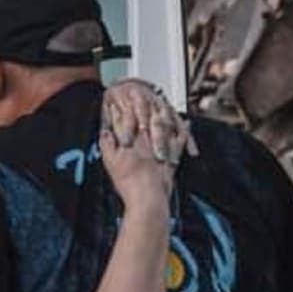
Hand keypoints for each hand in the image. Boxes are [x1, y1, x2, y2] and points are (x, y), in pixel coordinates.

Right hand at [100, 80, 194, 210]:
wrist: (148, 199)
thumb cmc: (129, 183)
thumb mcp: (111, 163)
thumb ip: (108, 145)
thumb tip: (105, 132)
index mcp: (133, 141)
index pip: (127, 118)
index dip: (123, 106)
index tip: (119, 98)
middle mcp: (149, 141)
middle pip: (146, 116)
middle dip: (142, 102)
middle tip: (140, 91)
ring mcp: (162, 148)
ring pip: (164, 123)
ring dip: (162, 111)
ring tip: (162, 100)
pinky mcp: (172, 159)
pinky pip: (180, 140)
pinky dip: (183, 131)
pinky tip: (186, 123)